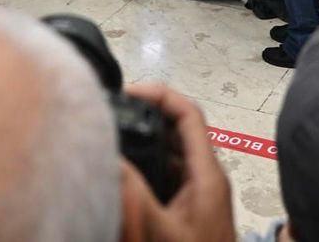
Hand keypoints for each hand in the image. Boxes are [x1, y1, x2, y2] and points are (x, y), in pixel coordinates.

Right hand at [119, 83, 235, 241]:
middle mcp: (205, 180)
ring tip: (113, 136)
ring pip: (170, 154)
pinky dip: (144, 167)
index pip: (189, 114)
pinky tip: (123, 176)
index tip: (129, 91)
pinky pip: (165, 177)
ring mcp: (197, 196)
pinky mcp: (187, 211)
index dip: (159, 94)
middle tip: (114, 111)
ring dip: (143, 142)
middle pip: (177, 130)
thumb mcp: (162, 233)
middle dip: (145, 116)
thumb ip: (135, 197)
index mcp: (208, 176)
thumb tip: (110, 160)